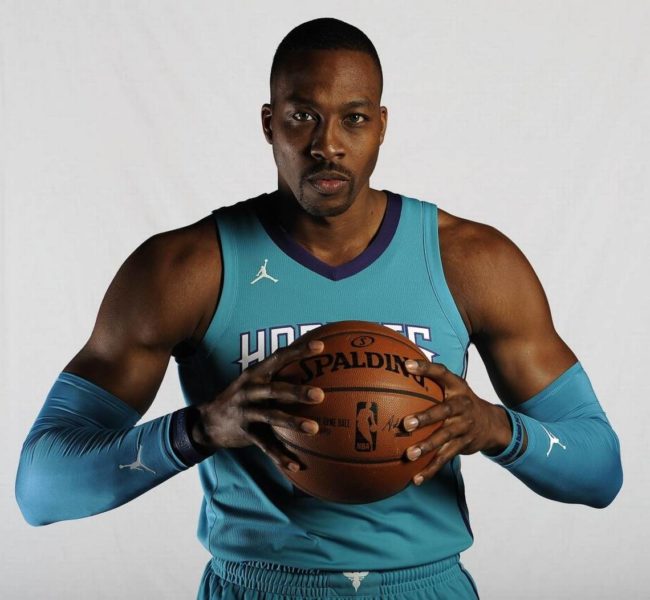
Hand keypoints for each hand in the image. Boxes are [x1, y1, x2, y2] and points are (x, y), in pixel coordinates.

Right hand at [192, 339, 324, 471]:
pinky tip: (296, 465)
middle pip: (276, 389)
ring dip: (293, 423)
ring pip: (272, 417)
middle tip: (320, 395)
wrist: (208, 421)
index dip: (299, 351)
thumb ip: (278, 374)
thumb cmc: (242, 397)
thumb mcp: (254, 380)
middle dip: (297, 391)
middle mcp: (250, 390)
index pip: (279, 357)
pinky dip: (280, 456)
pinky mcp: (245, 433)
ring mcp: (246, 412)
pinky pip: (266, 446)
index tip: (321, 347)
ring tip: (314, 428)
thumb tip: (313, 366)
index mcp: (255, 373)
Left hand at [403, 360, 511, 484]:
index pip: (441, 373)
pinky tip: (415, 478)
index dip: (426, 368)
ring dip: (427, 447)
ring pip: (444, 438)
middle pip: (443, 411)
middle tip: (407, 424)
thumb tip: (399, 364)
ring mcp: (463, 427)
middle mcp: (462, 406)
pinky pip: (444, 458)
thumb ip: (430, 377)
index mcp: (457, 387)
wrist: (492, 423)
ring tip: (409, 455)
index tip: (407, 366)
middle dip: (425, 417)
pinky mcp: (462, 446)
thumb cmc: (461, 401)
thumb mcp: (452, 385)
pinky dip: (430, 469)